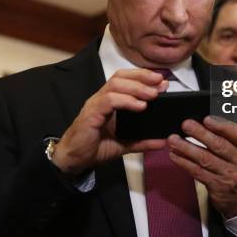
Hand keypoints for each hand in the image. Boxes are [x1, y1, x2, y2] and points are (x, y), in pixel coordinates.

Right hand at [52, 69, 166, 174]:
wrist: (74, 159)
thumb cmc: (96, 147)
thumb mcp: (125, 144)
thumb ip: (142, 141)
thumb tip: (161, 141)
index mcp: (110, 100)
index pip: (125, 79)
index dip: (143, 77)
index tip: (162, 81)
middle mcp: (102, 98)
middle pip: (121, 77)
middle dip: (142, 77)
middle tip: (161, 83)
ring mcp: (95, 104)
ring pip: (115, 85)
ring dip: (137, 87)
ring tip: (153, 94)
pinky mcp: (91, 114)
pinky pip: (108, 101)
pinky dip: (126, 101)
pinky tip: (140, 106)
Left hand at [168, 116, 236, 218]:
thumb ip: (230, 135)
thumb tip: (207, 120)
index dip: (222, 126)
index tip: (207, 119)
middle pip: (219, 146)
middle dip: (200, 133)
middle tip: (186, 124)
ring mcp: (229, 176)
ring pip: (205, 159)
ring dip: (186, 148)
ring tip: (174, 139)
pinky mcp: (216, 186)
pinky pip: (197, 172)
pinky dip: (184, 162)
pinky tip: (175, 154)